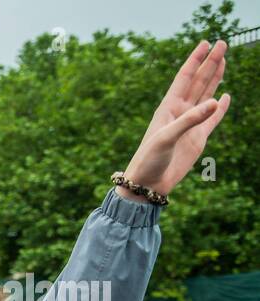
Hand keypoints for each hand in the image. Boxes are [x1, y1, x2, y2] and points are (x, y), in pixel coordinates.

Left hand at [122, 40, 229, 197]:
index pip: (184, 77)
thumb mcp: (166, 137)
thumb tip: (218, 99)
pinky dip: (221, 107)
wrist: (147, 184)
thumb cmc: (149, 160)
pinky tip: (226, 96)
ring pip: (207, 95)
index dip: (195, 60)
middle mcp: (180, 112)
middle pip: (198, 82)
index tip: (205, 43)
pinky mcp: (198, 138)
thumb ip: (191, 119)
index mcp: (168, 108)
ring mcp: (190, 124)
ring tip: (224, 60)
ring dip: (215, 78)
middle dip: (210, 63)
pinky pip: (213, 118)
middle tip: (222, 43)